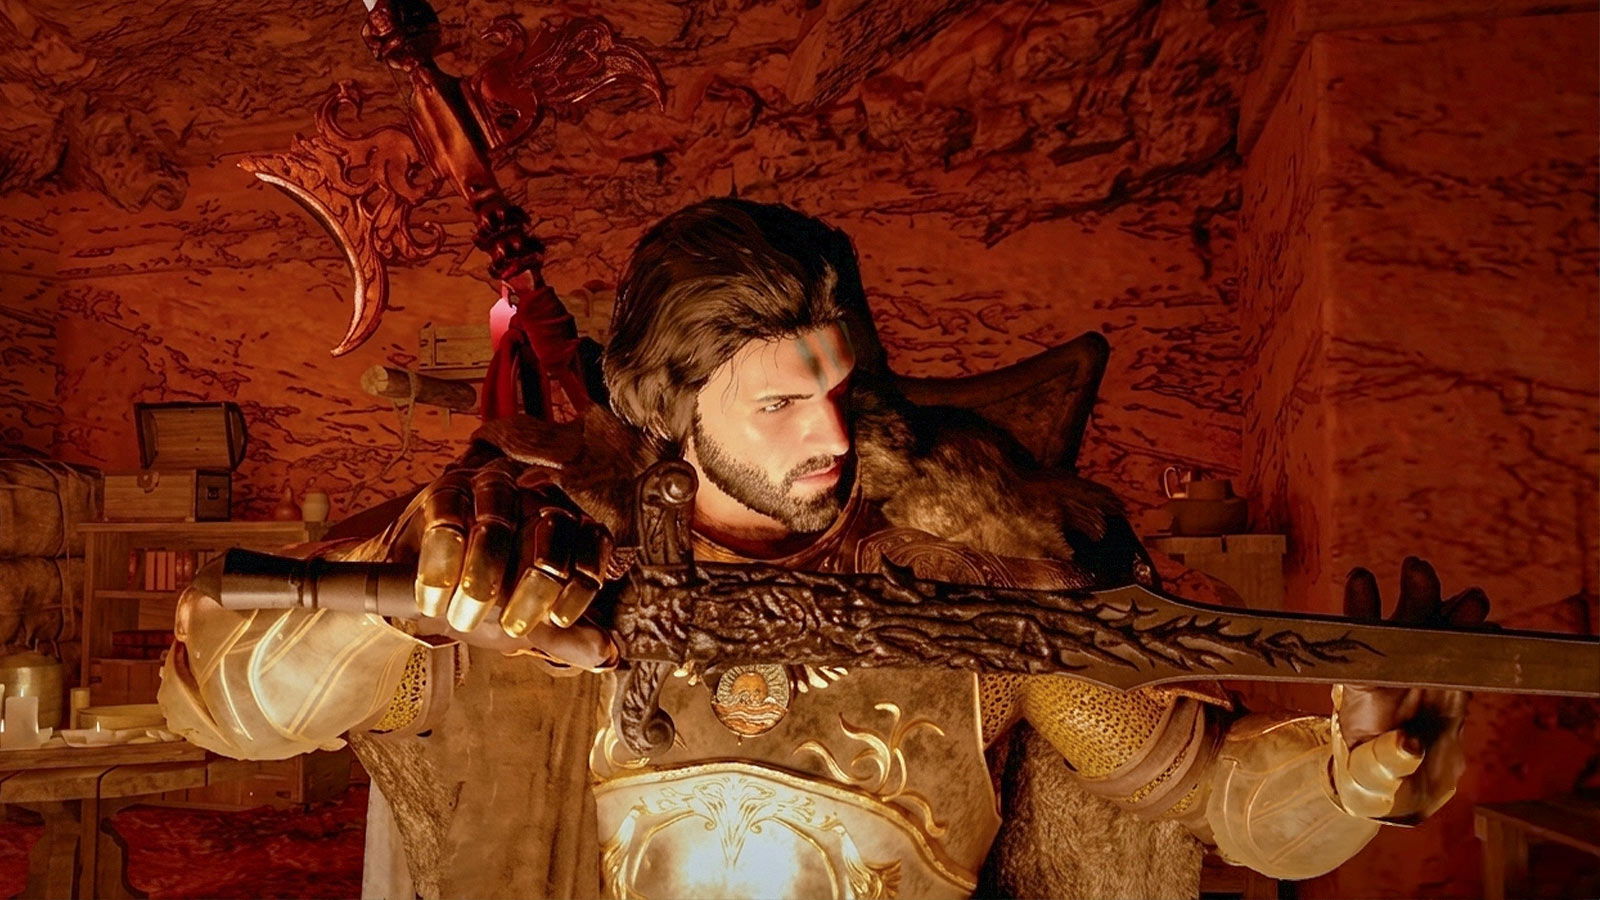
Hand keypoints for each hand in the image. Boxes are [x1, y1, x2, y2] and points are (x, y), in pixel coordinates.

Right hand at [391, 456, 616, 667]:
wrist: (430, 593)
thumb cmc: (491, 603)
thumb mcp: (529, 626)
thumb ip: (567, 638)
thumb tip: (608, 656)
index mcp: (571, 526)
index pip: (592, 542)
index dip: (580, 583)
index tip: (557, 621)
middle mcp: (537, 499)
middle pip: (551, 529)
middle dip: (533, 586)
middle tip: (511, 627)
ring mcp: (492, 488)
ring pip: (497, 522)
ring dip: (480, 577)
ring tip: (464, 618)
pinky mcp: (447, 489)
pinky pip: (448, 520)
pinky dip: (441, 566)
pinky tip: (435, 599)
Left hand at [1331, 556, 1488, 822]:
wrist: (1399, 789)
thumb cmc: (1371, 779)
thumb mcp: (1371, 777)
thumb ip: (1386, 762)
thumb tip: (1409, 745)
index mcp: (1362, 688)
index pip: (1358, 642)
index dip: (1361, 609)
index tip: (1361, 577)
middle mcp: (1391, 673)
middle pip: (1403, 626)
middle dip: (1414, 597)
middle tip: (1419, 568)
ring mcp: (1424, 676)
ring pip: (1439, 635)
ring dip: (1453, 614)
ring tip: (1473, 601)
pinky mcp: (1452, 687)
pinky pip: (1466, 657)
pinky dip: (1480, 643)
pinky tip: (1492, 632)